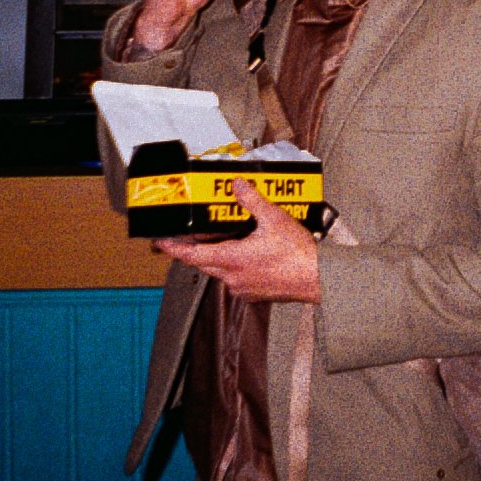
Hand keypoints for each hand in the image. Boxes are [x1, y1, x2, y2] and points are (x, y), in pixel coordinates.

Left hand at [154, 179, 320, 302]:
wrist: (319, 279)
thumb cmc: (299, 255)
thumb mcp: (273, 219)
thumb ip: (251, 201)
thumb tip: (237, 186)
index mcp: (232, 260)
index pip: (191, 255)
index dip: (173, 248)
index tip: (161, 242)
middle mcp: (233, 278)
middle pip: (204, 263)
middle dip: (194, 250)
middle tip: (189, 236)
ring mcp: (244, 288)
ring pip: (220, 271)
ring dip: (217, 257)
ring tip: (223, 240)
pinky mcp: (255, 294)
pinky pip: (236, 279)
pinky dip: (235, 266)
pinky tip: (247, 254)